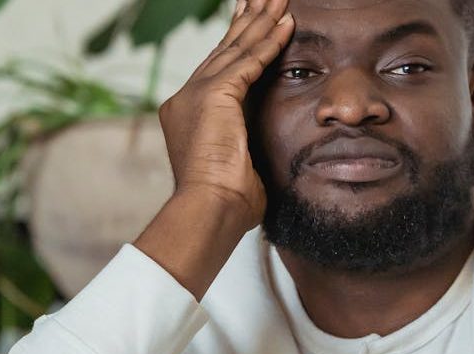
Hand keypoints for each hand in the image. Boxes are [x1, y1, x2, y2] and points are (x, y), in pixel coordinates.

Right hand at [134, 0, 293, 298]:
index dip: (237, 47)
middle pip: (225, 51)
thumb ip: (244, 154)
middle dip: (247, 22)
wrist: (210, 211)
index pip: (219, 72)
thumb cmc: (225, 207)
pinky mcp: (215, 95)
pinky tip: (286, 23)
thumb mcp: (236, 173)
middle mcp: (187, 98)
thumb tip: (260, 164)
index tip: (250, 26)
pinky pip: (250, 61)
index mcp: (189, 117)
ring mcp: (197, 94)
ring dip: (261, 22)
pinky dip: (269, 41)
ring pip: (237, 48)